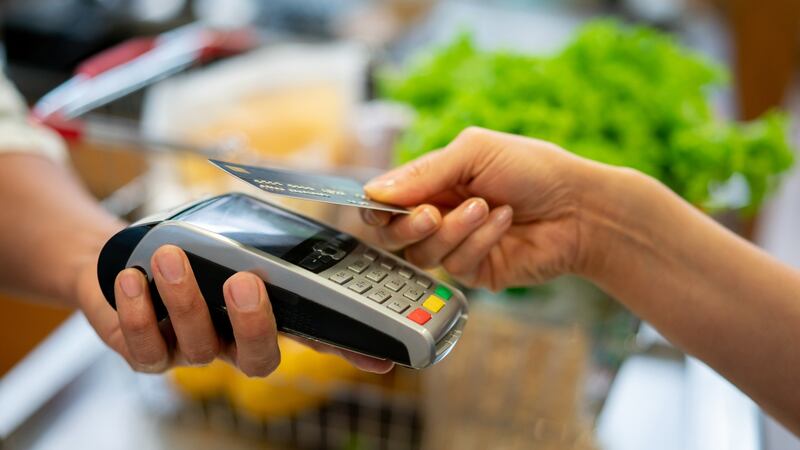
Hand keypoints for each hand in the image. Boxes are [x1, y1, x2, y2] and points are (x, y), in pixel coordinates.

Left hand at [76, 245, 393, 375]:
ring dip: (186, 298)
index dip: (349, 352)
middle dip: (254, 323)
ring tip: (170, 257)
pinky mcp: (148, 353)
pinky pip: (146, 349)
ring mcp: (193, 352)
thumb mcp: (232, 238)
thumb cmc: (189, 247)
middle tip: (244, 280)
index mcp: (267, 317)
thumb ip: (267, 245)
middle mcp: (235, 342)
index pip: (316, 338)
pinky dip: (139, 313)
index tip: (382, 359)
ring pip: (200, 345)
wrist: (125, 258)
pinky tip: (135, 280)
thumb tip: (303, 234)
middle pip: (260, 359)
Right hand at [362, 127, 602, 289]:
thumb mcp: (475, 152)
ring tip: (486, 207)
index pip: (386, 200)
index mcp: (433, 183)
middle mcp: (438, 215)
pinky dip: (480, 240)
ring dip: (454, 229)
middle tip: (432, 213)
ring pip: (422, 254)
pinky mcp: (476, 271)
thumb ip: (424, 172)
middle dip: (407, 225)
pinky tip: (504, 222)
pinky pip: (457, 265)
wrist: (580, 207)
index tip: (378, 205)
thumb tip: (374, 191)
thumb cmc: (532, 169)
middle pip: (392, 235)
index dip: (376, 206)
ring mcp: (456, 245)